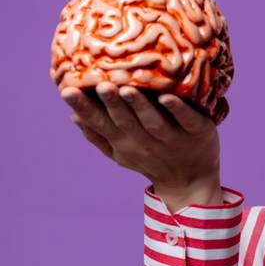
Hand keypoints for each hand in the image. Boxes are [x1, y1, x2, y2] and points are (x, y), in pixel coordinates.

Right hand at [60, 81, 220, 189]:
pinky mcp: (197, 132)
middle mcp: (145, 142)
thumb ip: (97, 134)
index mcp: (124, 143)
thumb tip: (73, 114)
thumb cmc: (150, 158)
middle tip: (99, 84)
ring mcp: (172, 138)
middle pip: (125, 121)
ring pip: (153, 121)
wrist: (190, 181)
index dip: (83, 108)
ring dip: (140, 106)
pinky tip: (168, 98)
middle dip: (111, 103)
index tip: (67, 91)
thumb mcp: (120, 152)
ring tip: (127, 89)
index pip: (99, 124)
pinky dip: (177, 110)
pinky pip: (186, 120)